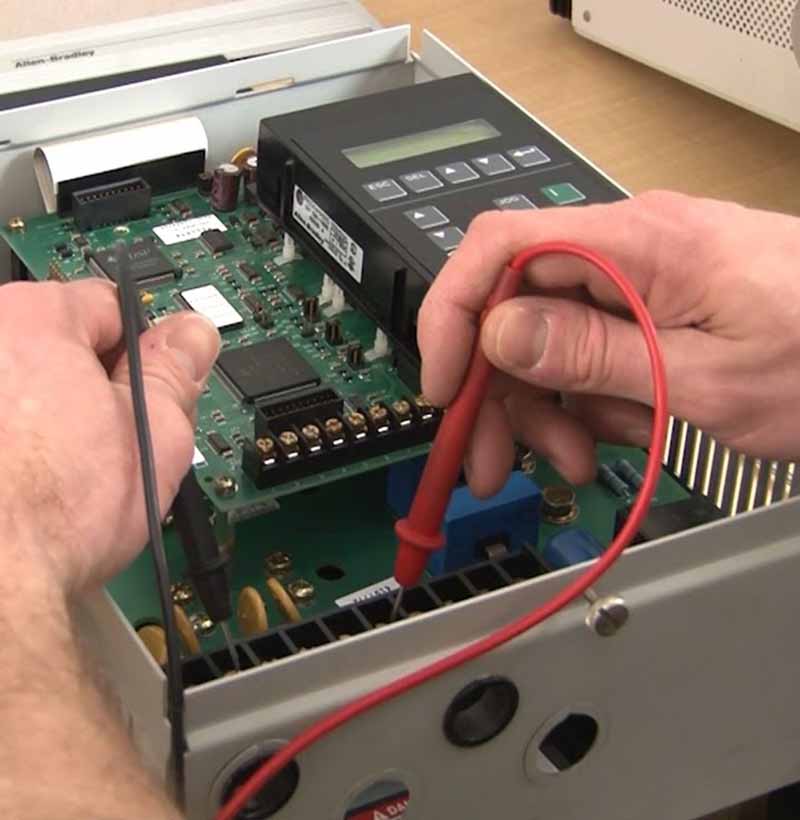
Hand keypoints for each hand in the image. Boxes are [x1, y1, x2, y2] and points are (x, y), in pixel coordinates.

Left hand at [0, 278, 219, 591]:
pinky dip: (14, 441)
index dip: (142, 349)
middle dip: (93, 383)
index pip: (110, 305)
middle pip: (59, 344)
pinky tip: (29, 481)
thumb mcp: (153, 435)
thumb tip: (192, 337)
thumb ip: (175, 370)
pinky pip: (2, 422)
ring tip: (72, 470)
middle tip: (116, 437)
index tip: (150, 384)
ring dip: (50, 413)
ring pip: (22, 387)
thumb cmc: (56, 517)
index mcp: (33, 319)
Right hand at [419, 191, 799, 496]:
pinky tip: (619, 434)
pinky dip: (591, 403)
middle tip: (493, 461)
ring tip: (579, 461)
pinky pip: (592, 353)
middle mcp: (628, 250)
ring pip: (550, 341)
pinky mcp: (653, 309)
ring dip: (549, 410)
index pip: (500, 248)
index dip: (452, 314)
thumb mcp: (703, 377)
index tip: (444, 386)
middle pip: (517, 308)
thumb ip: (594, 353)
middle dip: (499, 391)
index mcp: (636, 243)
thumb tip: (500, 333)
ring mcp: (639, 280)